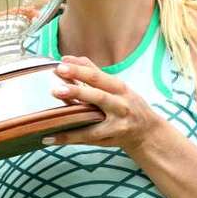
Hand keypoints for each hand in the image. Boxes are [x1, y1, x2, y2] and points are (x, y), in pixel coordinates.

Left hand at [46, 56, 160, 152]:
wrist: (147, 132)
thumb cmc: (127, 104)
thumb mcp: (116, 86)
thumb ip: (93, 73)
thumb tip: (68, 59)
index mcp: (119, 88)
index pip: (98, 77)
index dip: (79, 71)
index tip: (61, 65)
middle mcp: (120, 104)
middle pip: (98, 96)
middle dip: (77, 92)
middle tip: (56, 88)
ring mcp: (117, 123)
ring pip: (93, 119)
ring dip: (72, 115)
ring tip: (54, 112)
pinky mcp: (111, 139)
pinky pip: (86, 138)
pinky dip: (67, 137)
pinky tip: (49, 137)